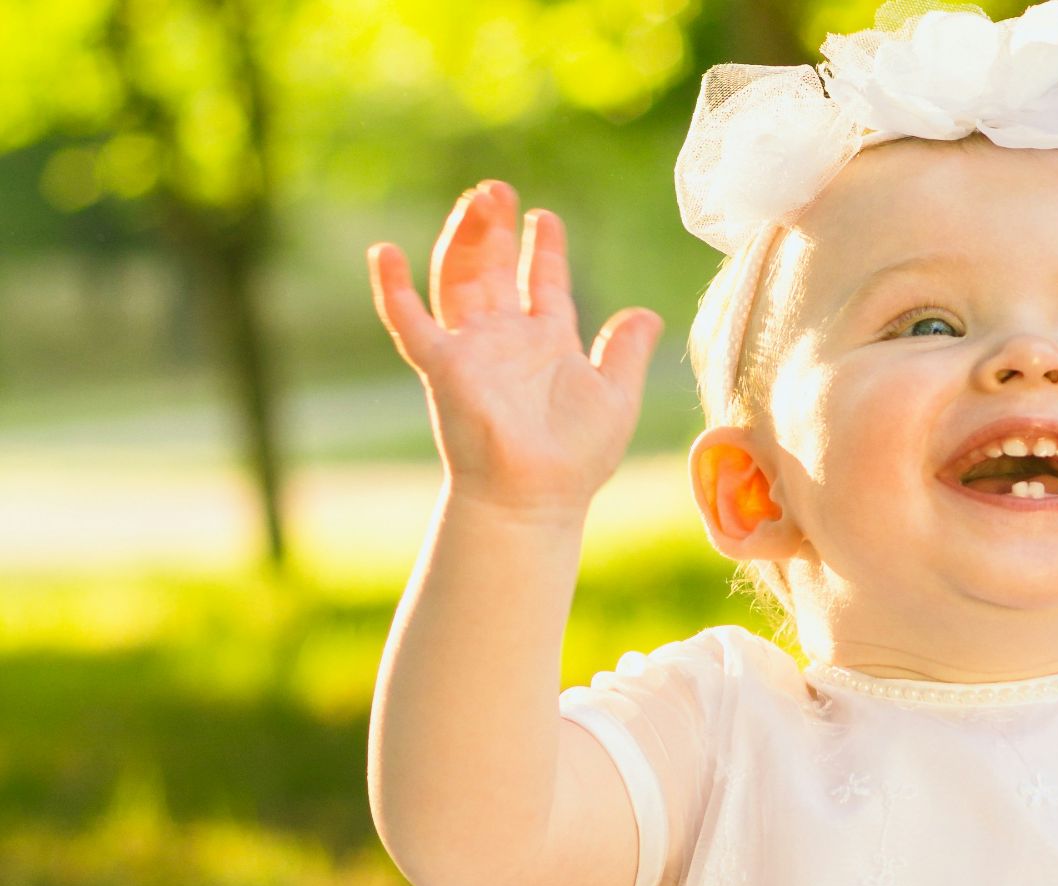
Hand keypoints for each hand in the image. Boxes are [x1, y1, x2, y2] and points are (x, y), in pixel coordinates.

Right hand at [367, 179, 665, 519]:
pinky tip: (383, 252)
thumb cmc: (576, 457)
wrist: (536, 497)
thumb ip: (626, 351)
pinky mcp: (443, 366)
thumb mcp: (616, 395)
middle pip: (496, 269)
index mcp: (547, 343)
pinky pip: (409, 322)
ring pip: (459, 280)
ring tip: (473, 201)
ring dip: (463, 239)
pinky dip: (393, 288)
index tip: (543, 216)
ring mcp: (472, 350)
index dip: (544, 248)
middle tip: (498, 189)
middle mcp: (506, 340)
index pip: (543, 283)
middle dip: (496, 228)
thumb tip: (648, 314)